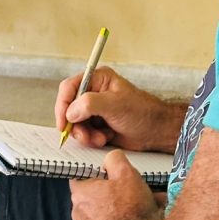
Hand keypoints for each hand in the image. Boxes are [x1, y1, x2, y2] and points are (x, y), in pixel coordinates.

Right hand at [55, 66, 169, 150]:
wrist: (155, 131)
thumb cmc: (142, 112)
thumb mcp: (115, 105)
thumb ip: (90, 104)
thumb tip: (70, 111)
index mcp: (98, 79)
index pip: (69, 88)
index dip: (63, 105)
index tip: (64, 122)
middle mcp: (93, 93)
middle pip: (69, 108)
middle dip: (75, 125)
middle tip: (85, 136)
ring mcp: (94, 110)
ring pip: (75, 123)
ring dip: (84, 134)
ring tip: (100, 138)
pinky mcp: (96, 125)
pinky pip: (83, 133)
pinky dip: (90, 139)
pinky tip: (104, 139)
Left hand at [70, 149, 160, 219]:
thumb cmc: (131, 210)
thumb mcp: (126, 173)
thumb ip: (114, 159)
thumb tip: (110, 158)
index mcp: (80, 193)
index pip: (81, 174)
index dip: (96, 170)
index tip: (108, 172)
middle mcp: (78, 212)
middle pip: (91, 192)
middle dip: (107, 189)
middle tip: (124, 188)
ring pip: (97, 209)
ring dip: (110, 205)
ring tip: (130, 204)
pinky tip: (128, 218)